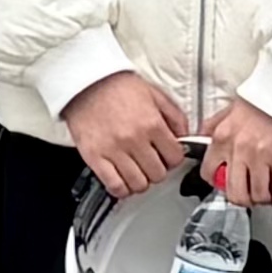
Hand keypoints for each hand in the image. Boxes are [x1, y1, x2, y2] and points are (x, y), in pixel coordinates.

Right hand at [62, 72, 185, 200]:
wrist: (86, 83)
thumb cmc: (118, 87)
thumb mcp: (155, 95)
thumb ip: (174, 116)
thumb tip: (185, 136)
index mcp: (152, 123)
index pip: (175, 157)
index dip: (173, 159)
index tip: (168, 156)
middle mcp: (134, 139)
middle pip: (158, 174)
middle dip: (158, 170)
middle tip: (152, 163)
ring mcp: (114, 150)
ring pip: (138, 184)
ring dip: (141, 181)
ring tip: (137, 172)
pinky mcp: (95, 157)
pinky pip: (114, 186)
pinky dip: (121, 189)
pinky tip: (123, 180)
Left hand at [200, 97, 271, 208]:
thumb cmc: (260, 99)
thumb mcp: (227, 110)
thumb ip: (212, 127)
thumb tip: (200, 140)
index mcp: (222, 138)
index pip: (208, 172)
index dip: (216, 182)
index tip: (222, 182)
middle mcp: (239, 149)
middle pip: (234, 192)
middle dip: (240, 199)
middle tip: (246, 196)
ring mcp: (261, 156)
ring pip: (257, 194)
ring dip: (260, 198)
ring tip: (263, 194)